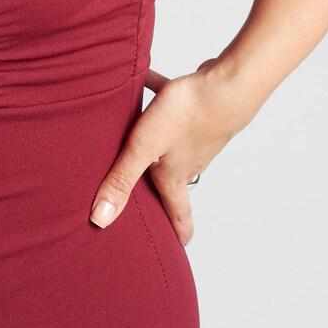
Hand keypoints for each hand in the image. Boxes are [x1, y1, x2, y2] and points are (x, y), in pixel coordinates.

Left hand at [88, 57, 255, 243]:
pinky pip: (171, 105)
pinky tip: (143, 79)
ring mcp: (195, 134)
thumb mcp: (144, 148)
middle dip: (158, 188)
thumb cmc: (187, 116)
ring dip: (154, 144)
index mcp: (174, 175)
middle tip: (149, 199)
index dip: (178, 232)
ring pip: (170, 143)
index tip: (179, 248)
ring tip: (136, 140)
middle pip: (170, 179)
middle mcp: (187, 160)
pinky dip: (158, 96)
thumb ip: (121, 180)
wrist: (228, 84)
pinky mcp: (197, 109)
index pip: (178, 213)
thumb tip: (99, 220)